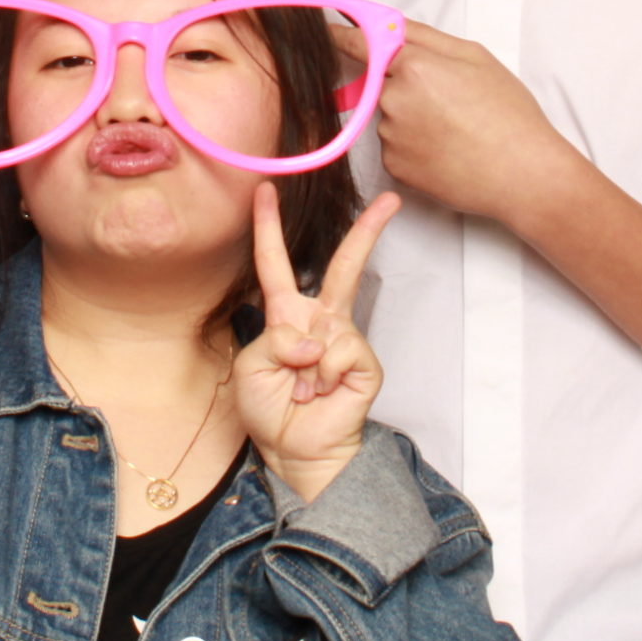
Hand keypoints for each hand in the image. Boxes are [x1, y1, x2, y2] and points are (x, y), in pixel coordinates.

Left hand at [235, 184, 398, 501]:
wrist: (294, 450)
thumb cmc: (269, 409)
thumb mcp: (251, 367)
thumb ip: (274, 340)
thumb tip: (315, 339)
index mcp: (286, 315)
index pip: (275, 263)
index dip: (267, 226)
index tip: (265, 189)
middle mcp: (319, 320)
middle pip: (344, 266)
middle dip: (369, 231)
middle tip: (391, 199)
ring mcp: (345, 340)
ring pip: (328, 327)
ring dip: (303, 365)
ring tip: (302, 390)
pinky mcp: (364, 363)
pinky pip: (341, 351)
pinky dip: (323, 375)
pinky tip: (321, 393)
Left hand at [332, 18, 579, 222]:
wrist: (523, 174)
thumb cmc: (508, 113)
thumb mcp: (474, 58)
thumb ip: (425, 37)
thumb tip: (390, 26)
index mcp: (414, 65)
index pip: (360, 44)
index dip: (342, 37)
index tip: (328, 33)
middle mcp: (394, 99)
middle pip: (382, 83)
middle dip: (404, 86)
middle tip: (448, 101)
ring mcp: (391, 136)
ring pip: (390, 116)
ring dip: (411, 119)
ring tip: (455, 130)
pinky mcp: (394, 167)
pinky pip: (395, 147)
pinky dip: (414, 147)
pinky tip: (446, 150)